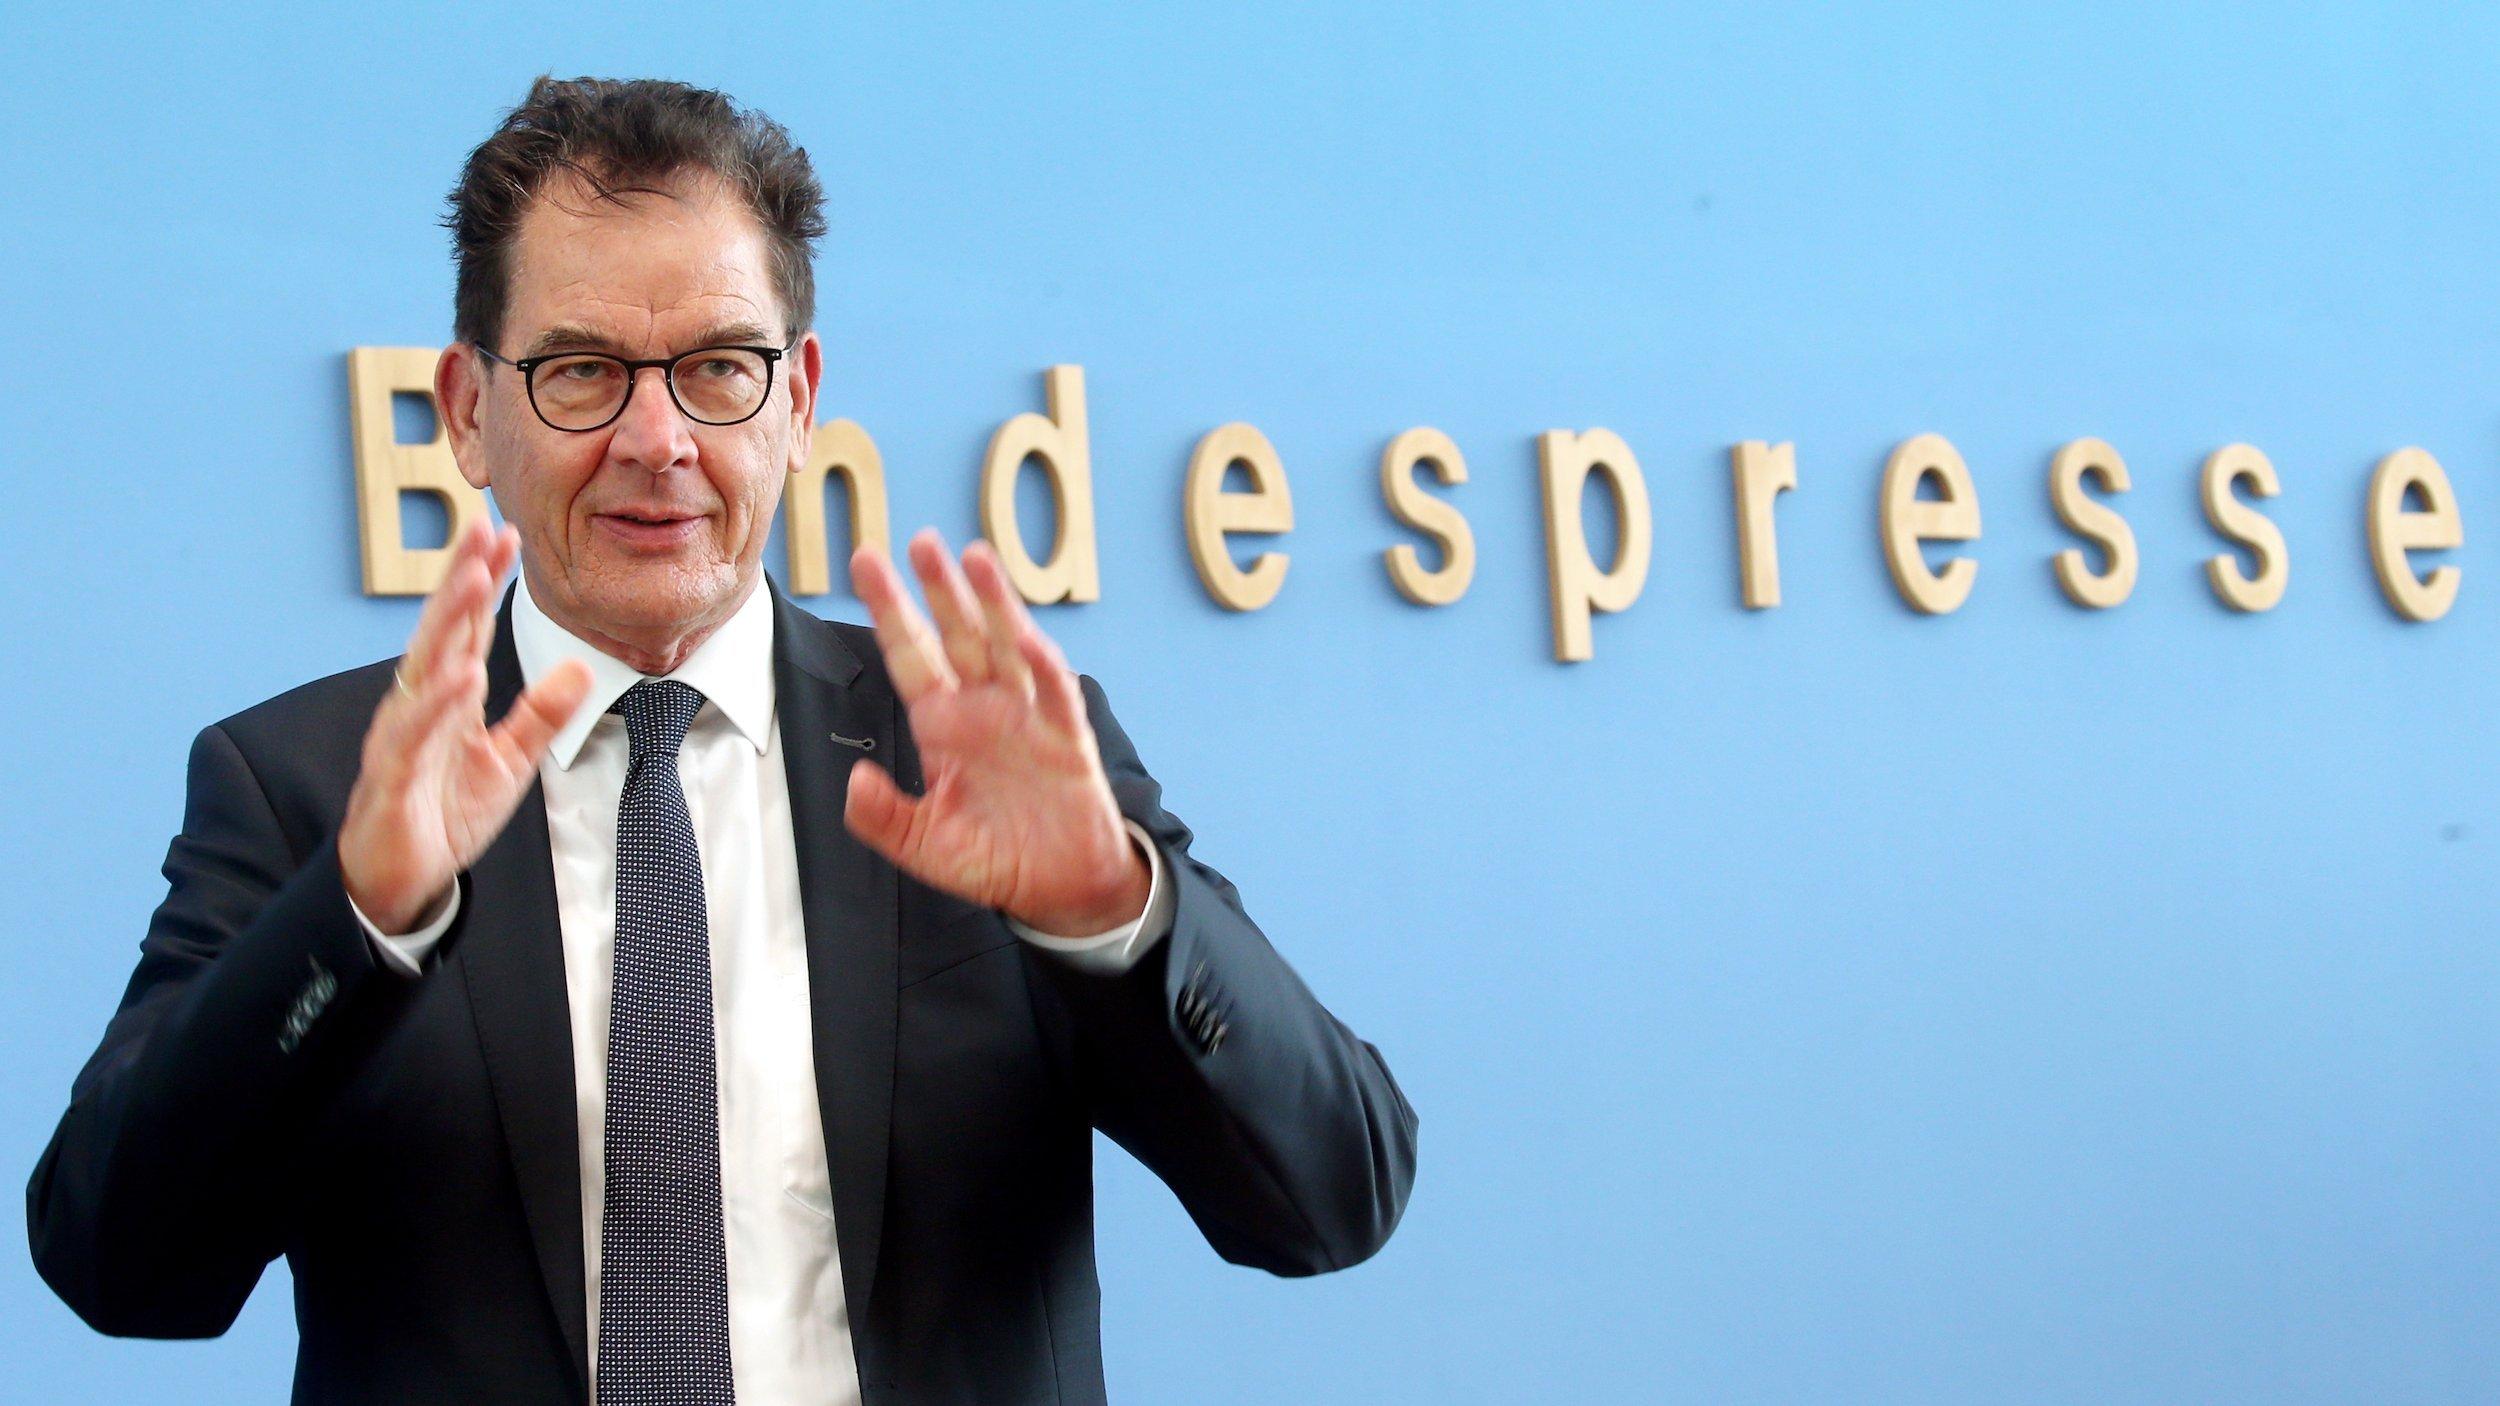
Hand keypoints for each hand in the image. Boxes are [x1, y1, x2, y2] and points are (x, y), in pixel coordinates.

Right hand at [338, 519, 592, 933]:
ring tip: (472, 579)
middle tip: (481, 529)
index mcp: (446, 696)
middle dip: (460, 578)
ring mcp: (403, 737)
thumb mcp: (509, 760)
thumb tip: (579, 669)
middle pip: (441, 630)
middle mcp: (419, 705)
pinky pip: (414, 735)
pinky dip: (436, 704)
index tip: (505, 534)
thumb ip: (540, 715)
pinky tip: (458, 675)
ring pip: (423, 668)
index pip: (467, 627)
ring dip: (447, 622)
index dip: (483, 580)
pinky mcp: (393, 778)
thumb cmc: (443, 812)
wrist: (397, 878)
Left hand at [845, 530, 1149, 934]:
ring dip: (993, 604)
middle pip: (956, 635)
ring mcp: (1026, 716)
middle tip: (919, 541)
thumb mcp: (922, 846)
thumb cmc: (992, 859)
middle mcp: (982, 708)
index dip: (889, 610)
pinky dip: (1042, 666)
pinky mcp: (1066, 737)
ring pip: (1007, 647)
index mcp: (941, 725)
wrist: (1060, 888)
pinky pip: (1054, 694)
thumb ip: (883, 817)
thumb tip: (855, 780)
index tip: (866, 562)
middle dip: (938, 589)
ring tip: (974, 557)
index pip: (909, 654)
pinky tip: (1028, 637)